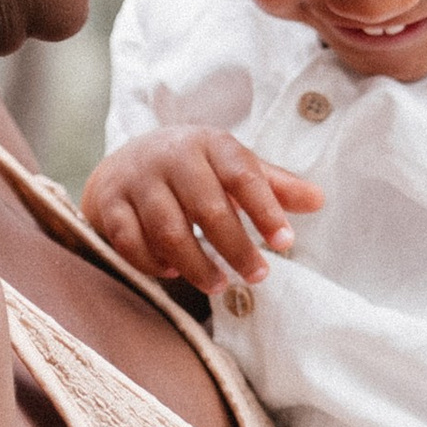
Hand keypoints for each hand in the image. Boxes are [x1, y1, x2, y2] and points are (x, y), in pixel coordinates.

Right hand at [83, 129, 323, 289]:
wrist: (125, 161)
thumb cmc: (194, 170)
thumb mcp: (232, 167)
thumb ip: (273, 185)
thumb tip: (318, 200)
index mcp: (209, 142)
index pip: (242, 175)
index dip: (266, 210)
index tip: (285, 242)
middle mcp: (170, 156)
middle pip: (207, 208)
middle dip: (236, 248)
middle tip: (258, 276)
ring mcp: (136, 180)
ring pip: (168, 231)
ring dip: (197, 265)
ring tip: (219, 284)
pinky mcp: (108, 204)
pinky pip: (132, 243)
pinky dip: (154, 263)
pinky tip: (174, 272)